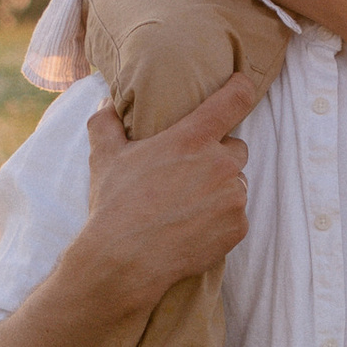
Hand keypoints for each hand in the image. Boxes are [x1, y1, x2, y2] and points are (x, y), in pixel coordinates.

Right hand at [81, 67, 259, 314]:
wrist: (125, 260)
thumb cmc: (115, 204)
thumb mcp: (104, 156)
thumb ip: (107, 122)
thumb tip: (107, 102)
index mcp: (192, 138)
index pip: (234, 100)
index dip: (241, 89)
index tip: (242, 86)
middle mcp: (220, 163)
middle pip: (237, 149)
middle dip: (219, 157)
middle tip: (191, 174)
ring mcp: (233, 197)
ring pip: (237, 185)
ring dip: (221, 190)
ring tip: (188, 206)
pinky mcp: (238, 227)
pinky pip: (237, 216)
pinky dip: (222, 221)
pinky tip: (195, 228)